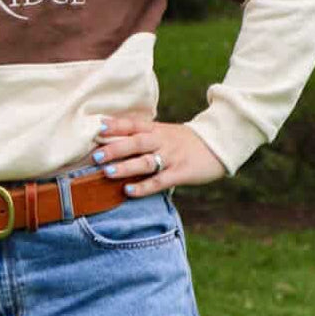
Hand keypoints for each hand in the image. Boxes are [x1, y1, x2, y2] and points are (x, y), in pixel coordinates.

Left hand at [92, 113, 225, 197]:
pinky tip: (128, 191)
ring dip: (126, 167)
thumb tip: (109, 131)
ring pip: (146, 162)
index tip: (98, 127)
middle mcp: (162, 141)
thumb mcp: (163, 131)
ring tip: (107, 172)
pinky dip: (143, 187)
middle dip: (115, 148)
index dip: (116, 125)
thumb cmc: (184, 140)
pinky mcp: (180, 173)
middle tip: (96, 156)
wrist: (218, 145)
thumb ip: (140, 133)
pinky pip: (159, 181)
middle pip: (136, 142)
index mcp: (156, 129)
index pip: (133, 124)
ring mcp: (171, 157)